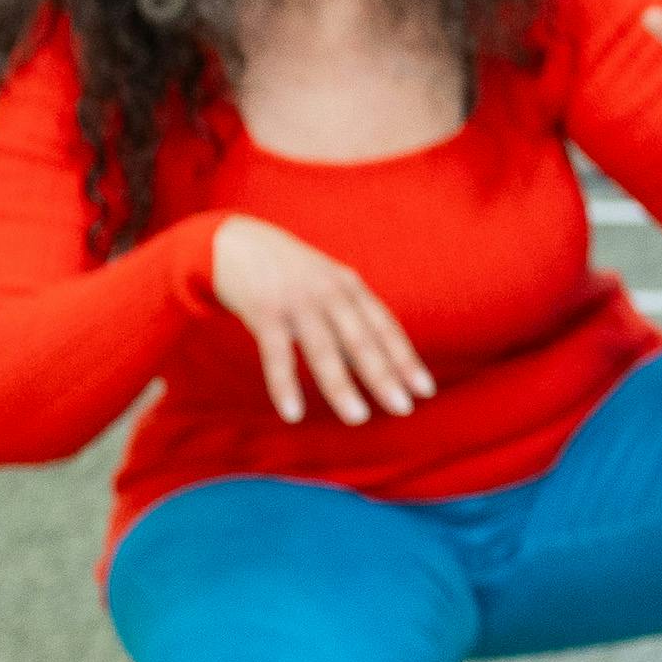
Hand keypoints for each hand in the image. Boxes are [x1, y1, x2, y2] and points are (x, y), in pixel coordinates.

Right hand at [207, 214, 432, 428]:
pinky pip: (276, 354)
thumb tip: (374, 362)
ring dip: (341, 386)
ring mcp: (298, 303)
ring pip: (324, 350)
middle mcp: (330, 294)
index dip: (405, 359)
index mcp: (350, 288)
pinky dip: (285, 385)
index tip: (425, 391)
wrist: (236, 243)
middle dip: (384, 376)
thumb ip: (347, 318)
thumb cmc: (289, 274)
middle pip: (362, 341)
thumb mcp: (326, 285)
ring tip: (358, 418)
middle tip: (404, 409)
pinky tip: (293, 414)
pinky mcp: (264, 312)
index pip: (385, 328)